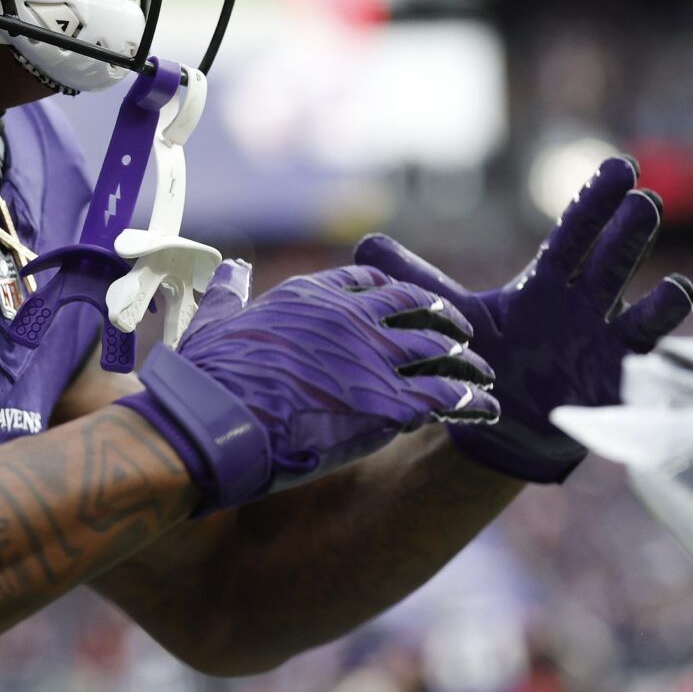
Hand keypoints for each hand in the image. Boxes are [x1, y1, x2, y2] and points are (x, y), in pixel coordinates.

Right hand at [117, 260, 498, 514]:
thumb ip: (231, 293)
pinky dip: (471, 401)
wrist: (213, 423)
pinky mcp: (387, 404)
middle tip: (459, 331)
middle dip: (442, 318)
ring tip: (482, 373)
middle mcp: (349, 319)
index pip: (367, 281)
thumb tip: (233, 268)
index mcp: (310, 297)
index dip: (393, 292)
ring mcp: (371, 359)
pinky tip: (485, 409)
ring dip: (465, 361)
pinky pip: (446, 396)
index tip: (407, 302)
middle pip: (414, 306)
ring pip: (438, 349)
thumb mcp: (216, 322)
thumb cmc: (207, 379)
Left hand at [355, 156, 692, 483]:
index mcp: (549, 283)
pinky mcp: (616, 388)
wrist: (502, 425)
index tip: (618, 168)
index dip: (594, 204)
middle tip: (643, 199)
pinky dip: (659, 359)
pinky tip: (673, 344)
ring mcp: (607, 347)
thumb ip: (412, 280)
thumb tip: (362, 244)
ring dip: (659, 298)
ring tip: (676, 288)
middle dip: (627, 232)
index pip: (573, 235)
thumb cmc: (486, 357)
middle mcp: (585, 307)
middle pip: (611, 262)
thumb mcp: (450, 317)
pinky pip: (646, 371)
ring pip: (640, 314)